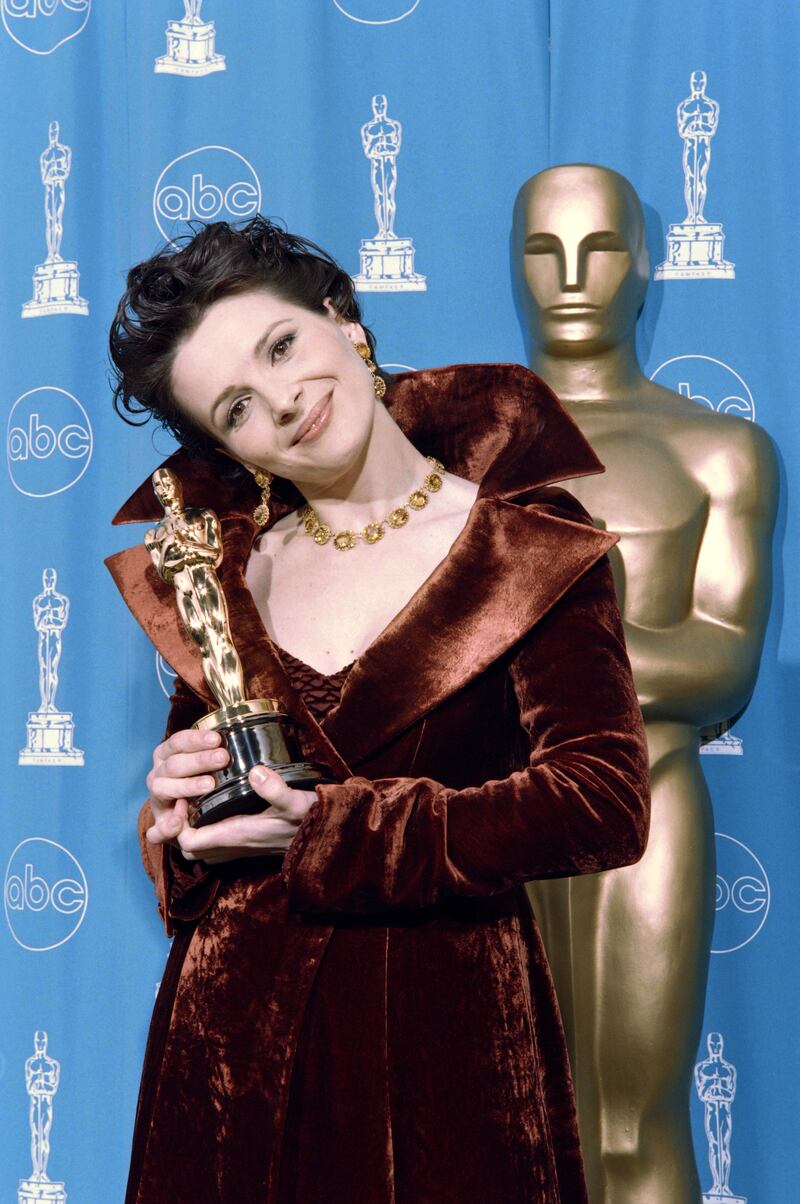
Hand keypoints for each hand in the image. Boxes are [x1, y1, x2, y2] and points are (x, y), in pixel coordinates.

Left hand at [144, 727, 317, 863]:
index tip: (181, 796)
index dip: (176, 823)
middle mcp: (233, 845)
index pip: (189, 841)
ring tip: (193, 801)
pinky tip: (211, 807)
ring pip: (200, 847)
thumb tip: (256, 771)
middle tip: (182, 798)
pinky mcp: (247, 842)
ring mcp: (239, 847)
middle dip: (178, 828)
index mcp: (237, 834)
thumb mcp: (296, 801)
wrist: (325, 834)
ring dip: (191, 828)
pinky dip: (205, 830)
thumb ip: (276, 789)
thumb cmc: (309, 818)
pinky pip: (214, 844)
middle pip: (189, 847)